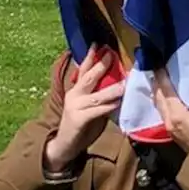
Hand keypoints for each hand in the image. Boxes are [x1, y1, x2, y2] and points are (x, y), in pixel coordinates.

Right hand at [45, 47, 125, 172]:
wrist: (64, 145)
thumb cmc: (81, 124)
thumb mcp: (89, 105)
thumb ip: (99, 94)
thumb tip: (117, 82)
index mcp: (76, 90)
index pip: (83, 70)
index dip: (90, 57)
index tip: (98, 44)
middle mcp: (74, 95)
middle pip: (89, 77)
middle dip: (101, 65)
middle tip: (111, 55)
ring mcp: (75, 107)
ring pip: (97, 95)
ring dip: (112, 89)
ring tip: (124, 83)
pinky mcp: (79, 119)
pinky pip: (97, 111)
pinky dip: (108, 106)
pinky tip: (117, 103)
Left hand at [150, 66, 188, 151]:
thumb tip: (187, 96)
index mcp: (177, 114)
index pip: (166, 93)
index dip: (162, 79)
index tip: (159, 66)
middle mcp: (168, 120)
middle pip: (158, 99)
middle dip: (156, 85)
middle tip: (155, 71)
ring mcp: (168, 126)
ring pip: (158, 105)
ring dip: (157, 93)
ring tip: (157, 82)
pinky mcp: (171, 129)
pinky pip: (162, 111)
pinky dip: (161, 101)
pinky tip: (163, 98)